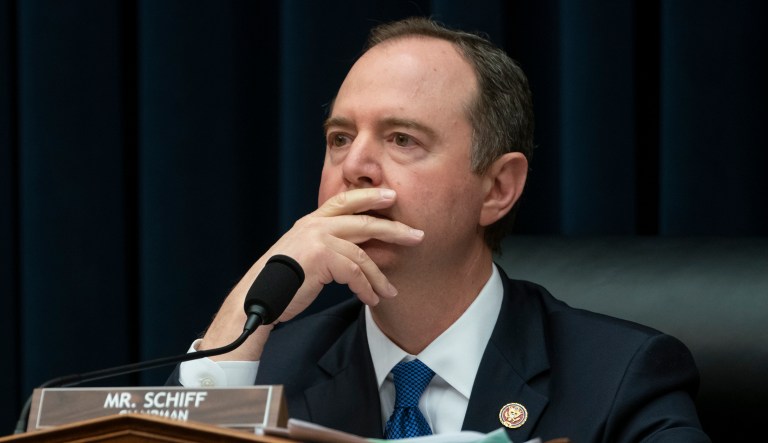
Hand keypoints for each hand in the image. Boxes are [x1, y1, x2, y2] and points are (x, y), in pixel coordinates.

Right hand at [264, 187, 424, 321]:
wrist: (256, 299)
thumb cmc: (281, 283)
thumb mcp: (306, 256)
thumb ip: (329, 247)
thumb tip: (359, 253)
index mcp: (312, 222)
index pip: (346, 200)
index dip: (370, 196)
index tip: (392, 196)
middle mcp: (315, 225)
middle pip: (363, 221)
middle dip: (394, 228)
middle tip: (417, 235)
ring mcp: (317, 238)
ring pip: (362, 253)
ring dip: (379, 276)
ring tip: (390, 291)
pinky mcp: (320, 257)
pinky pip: (354, 272)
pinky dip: (365, 288)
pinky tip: (371, 299)